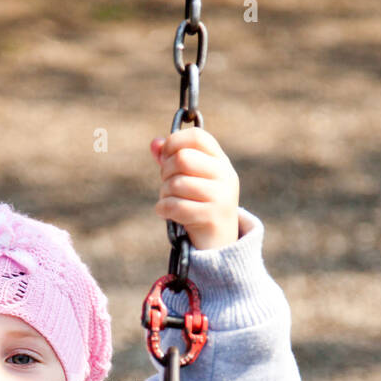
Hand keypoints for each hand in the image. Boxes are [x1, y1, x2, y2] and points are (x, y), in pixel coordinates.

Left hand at [150, 126, 240, 250]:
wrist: (219, 243)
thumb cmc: (199, 206)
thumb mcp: (189, 179)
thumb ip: (171, 159)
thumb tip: (154, 143)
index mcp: (221, 162)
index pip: (197, 137)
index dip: (174, 142)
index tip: (166, 157)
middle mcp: (225, 176)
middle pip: (183, 158)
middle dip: (166, 171)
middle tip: (167, 184)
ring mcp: (221, 196)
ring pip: (177, 183)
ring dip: (164, 193)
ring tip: (167, 200)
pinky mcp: (211, 217)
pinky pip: (176, 206)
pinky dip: (163, 208)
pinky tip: (164, 212)